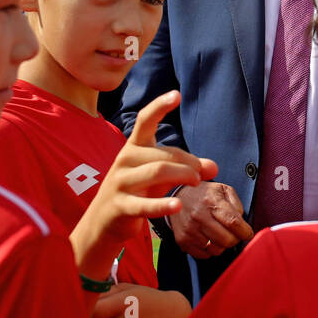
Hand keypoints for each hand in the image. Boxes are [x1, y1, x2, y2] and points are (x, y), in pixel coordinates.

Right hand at [72, 90, 217, 279]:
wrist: (103, 223)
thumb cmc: (137, 192)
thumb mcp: (161, 177)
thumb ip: (186, 168)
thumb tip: (214, 167)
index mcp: (134, 147)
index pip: (145, 121)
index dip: (159, 106)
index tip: (176, 94)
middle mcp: (124, 160)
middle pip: (163, 154)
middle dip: (188, 163)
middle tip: (202, 174)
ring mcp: (119, 183)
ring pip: (156, 172)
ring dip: (182, 175)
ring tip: (197, 183)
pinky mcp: (119, 206)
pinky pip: (144, 204)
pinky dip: (163, 205)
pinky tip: (178, 205)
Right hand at [172, 181, 253, 258]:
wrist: (177, 196)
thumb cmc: (204, 194)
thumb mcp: (223, 190)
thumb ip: (236, 204)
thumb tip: (242, 222)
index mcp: (211, 202)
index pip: (233, 222)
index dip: (245, 231)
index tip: (248, 233)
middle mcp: (199, 216)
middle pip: (226, 240)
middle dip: (235, 239)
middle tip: (234, 234)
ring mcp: (189, 230)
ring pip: (216, 250)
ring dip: (222, 245)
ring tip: (219, 235)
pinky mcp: (182, 240)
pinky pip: (204, 255)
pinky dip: (209, 250)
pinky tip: (208, 239)